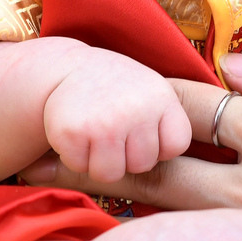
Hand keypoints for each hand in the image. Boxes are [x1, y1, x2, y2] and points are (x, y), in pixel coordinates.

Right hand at [42, 45, 191, 182]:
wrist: (65, 66)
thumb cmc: (115, 87)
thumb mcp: (150, 90)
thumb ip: (166, 121)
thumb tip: (173, 171)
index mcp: (162, 97)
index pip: (176, 145)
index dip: (159, 145)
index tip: (143, 132)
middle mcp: (136, 110)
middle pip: (142, 165)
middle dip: (126, 155)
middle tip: (112, 130)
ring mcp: (104, 123)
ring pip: (110, 174)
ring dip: (99, 161)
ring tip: (95, 135)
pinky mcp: (73, 132)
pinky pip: (80, 166)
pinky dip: (74, 156)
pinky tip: (76, 133)